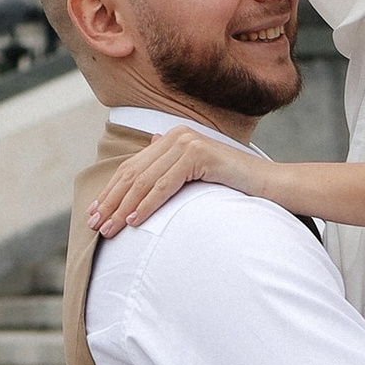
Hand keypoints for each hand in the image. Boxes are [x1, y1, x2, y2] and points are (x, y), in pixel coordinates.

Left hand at [89, 129, 283, 234]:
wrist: (269, 185)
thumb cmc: (234, 186)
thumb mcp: (195, 175)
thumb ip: (170, 166)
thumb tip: (148, 149)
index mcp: (173, 137)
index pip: (133, 167)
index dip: (110, 191)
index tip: (95, 212)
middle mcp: (177, 135)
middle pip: (133, 173)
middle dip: (111, 201)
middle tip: (95, 224)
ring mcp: (188, 142)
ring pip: (144, 181)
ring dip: (123, 208)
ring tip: (109, 229)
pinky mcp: (198, 154)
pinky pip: (164, 185)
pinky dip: (146, 205)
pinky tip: (134, 221)